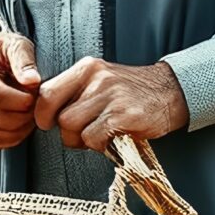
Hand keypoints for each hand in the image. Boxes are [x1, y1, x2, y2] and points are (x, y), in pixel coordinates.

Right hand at [0, 28, 41, 149]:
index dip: (23, 101)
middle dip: (23, 117)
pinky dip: (8, 139)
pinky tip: (19, 126)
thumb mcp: (14, 44)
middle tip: (36, 107)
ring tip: (29, 115)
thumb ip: (24, 60)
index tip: (35, 96)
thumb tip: (33, 80)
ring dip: (18, 129)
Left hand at [33, 57, 187, 152]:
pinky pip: (93, 137)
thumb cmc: (131, 92)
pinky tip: (111, 140)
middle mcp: (97, 79)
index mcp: (87, 69)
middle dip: (66, 133)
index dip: (43, 114)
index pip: (46, 92)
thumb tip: (47, 115)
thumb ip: (75, 92)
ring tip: (98, 137)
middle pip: (59, 116)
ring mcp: (111, 96)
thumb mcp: (101, 80)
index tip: (49, 123)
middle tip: (82, 135)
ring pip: (73, 127)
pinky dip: (98, 145)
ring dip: (82, 140)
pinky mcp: (124, 114)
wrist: (171, 92)